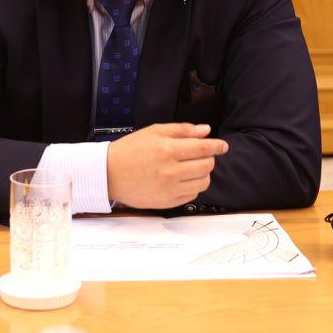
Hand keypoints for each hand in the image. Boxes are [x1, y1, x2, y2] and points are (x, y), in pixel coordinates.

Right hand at [105, 122, 228, 209]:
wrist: (109, 174)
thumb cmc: (130, 150)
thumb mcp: (154, 132)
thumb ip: (182, 130)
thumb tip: (206, 131)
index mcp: (168, 149)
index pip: (203, 148)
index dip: (217, 146)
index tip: (223, 146)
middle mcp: (171, 171)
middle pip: (207, 166)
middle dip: (208, 158)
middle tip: (200, 155)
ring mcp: (170, 189)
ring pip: (203, 182)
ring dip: (202, 173)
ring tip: (191, 168)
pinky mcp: (167, 202)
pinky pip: (192, 195)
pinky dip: (193, 187)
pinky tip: (183, 179)